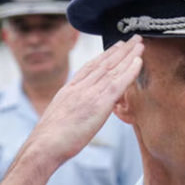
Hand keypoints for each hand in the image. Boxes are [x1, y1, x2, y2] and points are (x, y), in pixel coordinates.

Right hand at [25, 35, 143, 165]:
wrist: (45, 145)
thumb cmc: (49, 141)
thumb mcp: (59, 118)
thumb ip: (71, 111)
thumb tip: (76, 114)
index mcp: (69, 90)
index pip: (90, 67)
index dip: (104, 56)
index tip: (114, 47)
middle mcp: (80, 87)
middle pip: (103, 63)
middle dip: (119, 50)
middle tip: (132, 38)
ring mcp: (89, 93)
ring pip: (112, 69)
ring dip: (128, 54)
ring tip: (139, 43)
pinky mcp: (99, 103)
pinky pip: (118, 83)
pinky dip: (130, 70)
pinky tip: (139, 60)